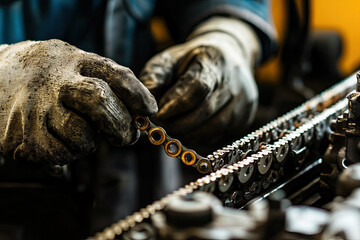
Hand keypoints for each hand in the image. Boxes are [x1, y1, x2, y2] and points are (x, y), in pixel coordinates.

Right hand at [0, 39, 156, 164]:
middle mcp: (55, 82)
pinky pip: (60, 156)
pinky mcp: (21, 137)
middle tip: (128, 137)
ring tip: (77, 130)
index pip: (116, 75)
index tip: (150, 111)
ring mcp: (36, 109)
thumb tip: (147, 112)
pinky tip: (58, 139)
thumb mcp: (80, 64)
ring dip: (89, 142)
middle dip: (122, 126)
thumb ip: (111, 82)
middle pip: (100, 102)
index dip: (138, 95)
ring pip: (82, 138)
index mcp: (76, 61)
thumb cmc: (54, 75)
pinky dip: (68, 154)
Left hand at [140, 17, 259, 145]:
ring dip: (187, 132)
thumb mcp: (170, 59)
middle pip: (204, 112)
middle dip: (177, 123)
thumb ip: (155, 78)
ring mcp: (243, 102)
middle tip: (160, 125)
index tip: (157, 114)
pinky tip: (189, 127)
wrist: (227, 57)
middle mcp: (235, 82)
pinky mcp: (244, 117)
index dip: (175, 105)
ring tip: (173, 125)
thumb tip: (145, 104)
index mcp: (215, 61)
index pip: (197, 88)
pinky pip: (218, 134)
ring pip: (212, 128)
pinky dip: (199, 135)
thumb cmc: (192, 61)